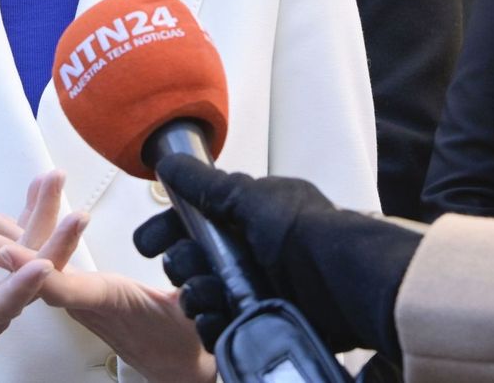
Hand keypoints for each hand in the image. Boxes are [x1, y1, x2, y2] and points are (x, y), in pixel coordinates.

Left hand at [0, 172, 212, 382]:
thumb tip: (192, 285)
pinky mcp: (78, 293)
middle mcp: (81, 300)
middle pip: (30, 271)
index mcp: (102, 301)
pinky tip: (4, 225)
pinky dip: (22, 241)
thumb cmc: (184, 340)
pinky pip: (41, 264)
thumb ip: (189, 299)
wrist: (178, 364)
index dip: (30, 268)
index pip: (59, 285)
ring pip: (30, 265)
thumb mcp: (191, 316)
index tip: (5, 251)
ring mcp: (76, 297)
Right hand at [0, 182, 56, 382]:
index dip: (24, 287)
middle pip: (34, 272)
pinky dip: (31, 216)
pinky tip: (39, 190)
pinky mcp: (3, 279)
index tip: (45, 267)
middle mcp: (0, 305)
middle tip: (78, 213)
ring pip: (34, 252)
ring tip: (54, 178)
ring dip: (46, 216)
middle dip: (56, 243)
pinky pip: (23, 245)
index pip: (3, 305)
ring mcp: (6, 290)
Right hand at [133, 155, 420, 359]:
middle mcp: (249, 252)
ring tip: (210, 296)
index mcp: (247, 218)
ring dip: (197, 297)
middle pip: (192, 263)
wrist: (345, 282)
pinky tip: (220, 319)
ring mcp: (255, 289)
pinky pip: (222, 328)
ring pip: (202, 298)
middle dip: (182, 265)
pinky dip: (215, 326)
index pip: (195, 224)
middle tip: (191, 267)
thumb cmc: (306, 232)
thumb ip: (206, 185)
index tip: (148, 243)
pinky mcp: (261, 322)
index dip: (168, 231)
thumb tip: (171, 165)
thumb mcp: (251, 197)